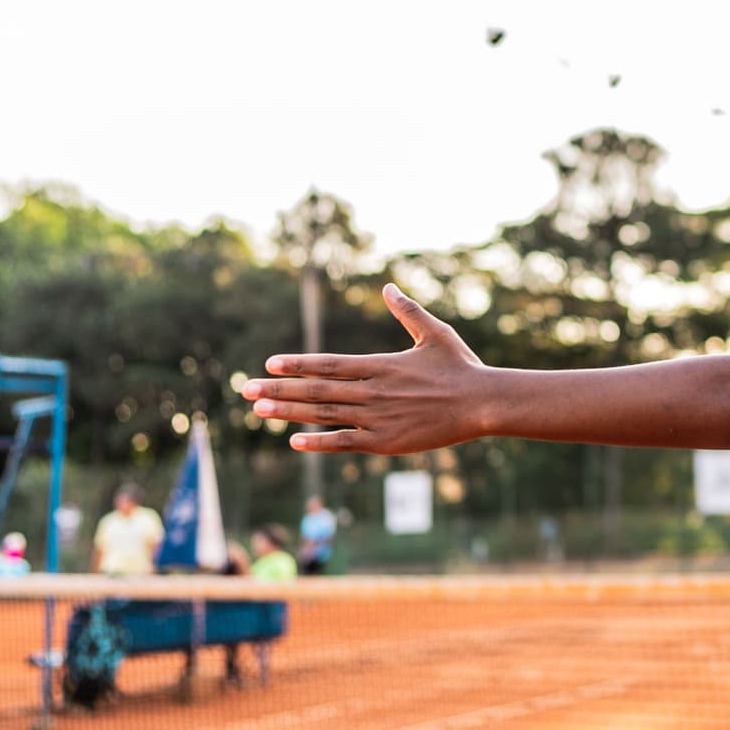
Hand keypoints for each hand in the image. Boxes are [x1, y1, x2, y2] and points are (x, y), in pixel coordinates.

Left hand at [243, 283, 489, 453]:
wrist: (483, 403)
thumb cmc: (461, 366)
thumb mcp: (435, 333)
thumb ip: (407, 311)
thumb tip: (388, 287)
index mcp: (381, 364)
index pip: (329, 363)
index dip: (297, 363)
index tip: (270, 363)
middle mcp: (373, 391)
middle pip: (317, 390)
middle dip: (279, 389)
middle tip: (247, 390)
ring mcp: (377, 418)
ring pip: (324, 414)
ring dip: (289, 412)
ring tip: (260, 412)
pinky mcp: (385, 441)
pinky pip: (344, 442)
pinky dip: (318, 442)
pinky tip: (294, 441)